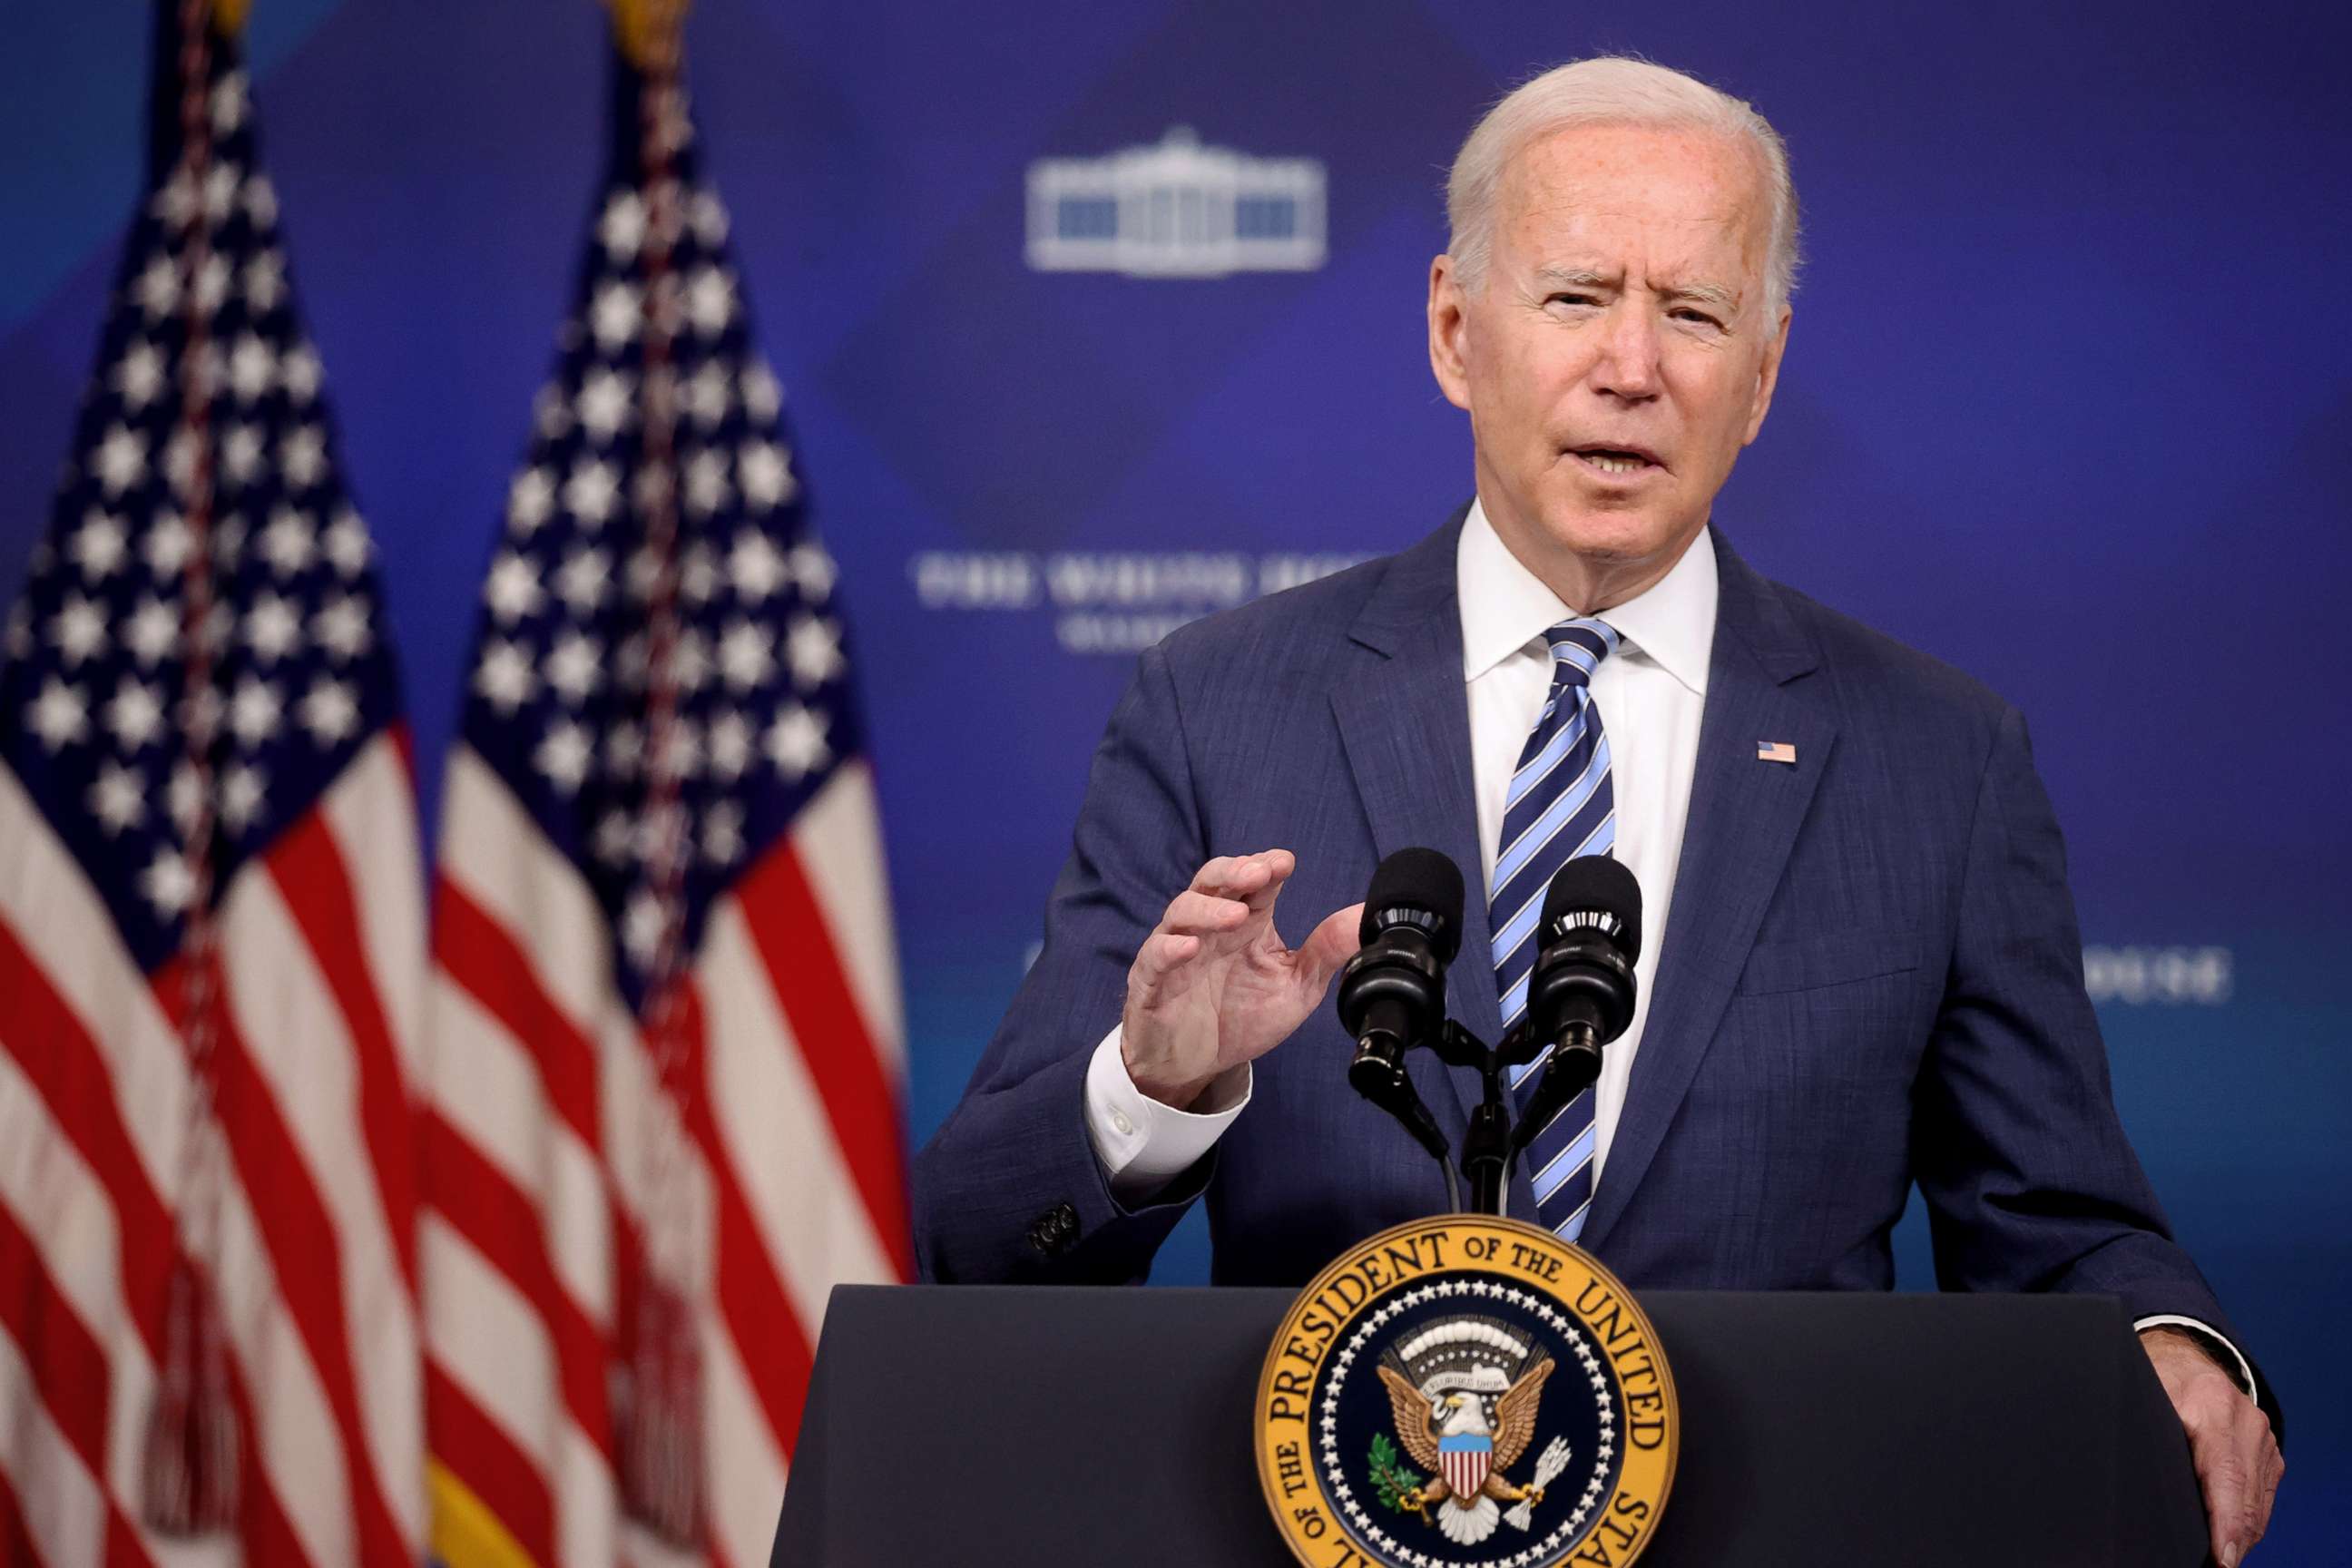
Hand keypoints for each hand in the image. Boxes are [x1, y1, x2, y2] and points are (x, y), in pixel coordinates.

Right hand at [1121, 850, 1361, 1108]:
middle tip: (1259, 872)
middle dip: (1235, 871)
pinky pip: (1154, 957)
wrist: (1195, 1065)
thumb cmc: (1241, 1017)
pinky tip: (1189, 948)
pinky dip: (1170, 948)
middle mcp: (1210, 928)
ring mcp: (1178, 951)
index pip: (1254, 882)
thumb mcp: (1296, 987)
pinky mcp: (1151, 982)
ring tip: (1234, 915)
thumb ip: (1326, 952)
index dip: (1266, 866)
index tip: (1285, 862)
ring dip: (1208, 908)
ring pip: (1182, 911)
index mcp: (1246, 923)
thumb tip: (1366, 918)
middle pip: (1213, 880)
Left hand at [2139, 1327, 2282, 1564]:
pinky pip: (2262, 1496)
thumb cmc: (2154, 1379)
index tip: (2222, 1554)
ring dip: (2240, 1534)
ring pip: (2257, 1503)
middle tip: (2216, 1562)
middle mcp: (2246, 1421)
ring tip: (2220, 1556)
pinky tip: (2230, 1537)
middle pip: (2245, 1497)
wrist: (2184, 1357)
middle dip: (2232, 1538)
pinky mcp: (2269, 1452)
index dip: (2225, 1520)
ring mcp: (2262, 1438)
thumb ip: (2146, 1434)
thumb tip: (2124, 1475)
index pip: (2225, 1475)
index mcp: (2211, 1405)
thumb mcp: (2142, 1397)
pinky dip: (2248, 1520)